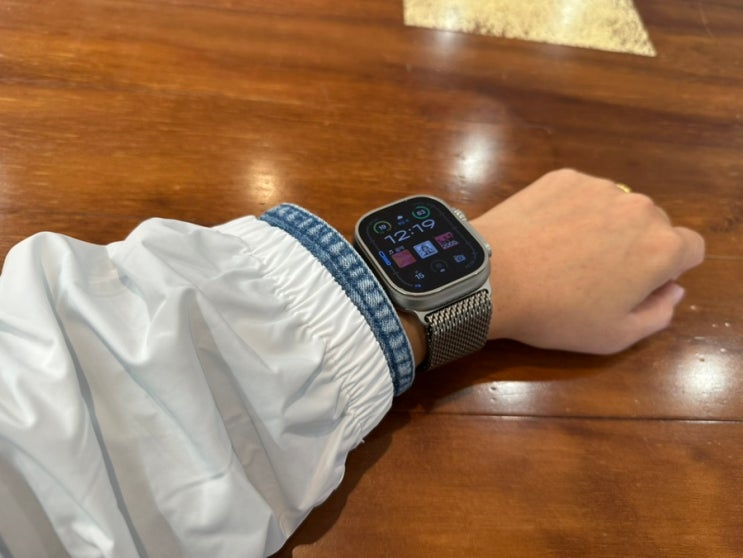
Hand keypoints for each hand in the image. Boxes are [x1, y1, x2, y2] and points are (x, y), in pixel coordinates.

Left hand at [471, 169, 704, 353]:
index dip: (669, 269)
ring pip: (617, 208)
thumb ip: (658, 314)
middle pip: (654, 225)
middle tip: (596, 274)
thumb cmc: (556, 313)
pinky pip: (582, 195)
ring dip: (605, 227)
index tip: (640, 284)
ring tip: (564, 255)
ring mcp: (600, 187)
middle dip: (637, 247)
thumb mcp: (615, 336)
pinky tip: (544, 235)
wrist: (493, 277)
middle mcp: (639, 207)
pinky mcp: (564, 177)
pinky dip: (572, 212)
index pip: (691, 249)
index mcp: (661, 247)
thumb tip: (672, 289)